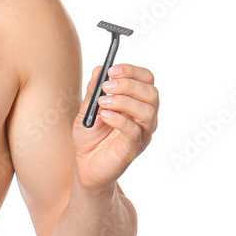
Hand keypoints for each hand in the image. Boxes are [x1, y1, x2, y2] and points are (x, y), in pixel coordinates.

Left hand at [72, 62, 158, 190]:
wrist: (84, 165)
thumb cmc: (89, 136)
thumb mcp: (87, 110)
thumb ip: (94, 91)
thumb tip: (99, 69)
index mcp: (136, 102)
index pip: (146, 80)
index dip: (132, 71)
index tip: (112, 70)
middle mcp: (144, 117)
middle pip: (151, 93)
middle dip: (128, 85)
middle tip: (106, 87)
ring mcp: (142, 133)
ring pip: (147, 111)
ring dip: (123, 102)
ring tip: (103, 103)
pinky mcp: (133, 148)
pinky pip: (134, 131)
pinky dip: (119, 120)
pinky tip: (104, 116)